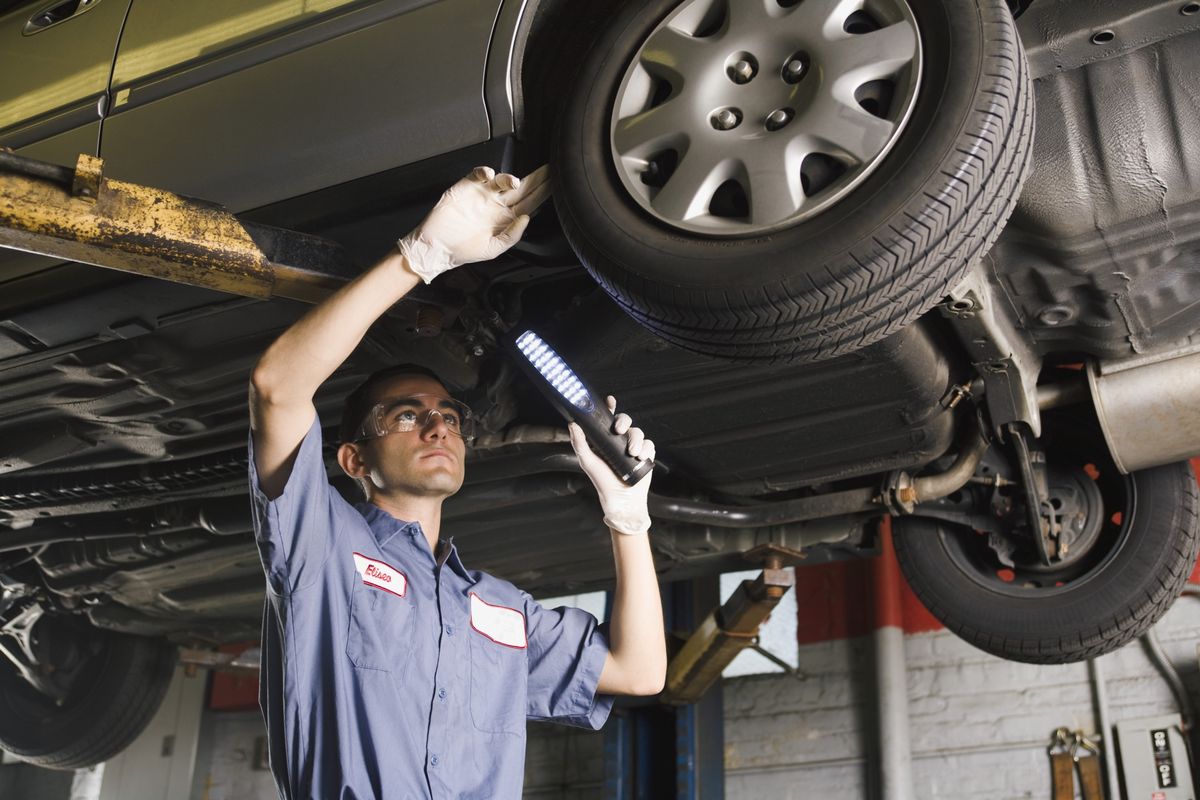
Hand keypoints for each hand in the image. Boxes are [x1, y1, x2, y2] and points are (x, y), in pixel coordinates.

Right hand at [397, 164, 550, 282]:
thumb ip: (512, 235)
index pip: (530, 203)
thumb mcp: (493, 249)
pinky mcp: (466, 186)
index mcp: (506, 219)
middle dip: (536, 178)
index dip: (542, 193)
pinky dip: (485, 171)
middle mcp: (497, 204)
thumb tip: (527, 218)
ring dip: (509, 178)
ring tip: (513, 183)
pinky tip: (489, 175)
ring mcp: (483, 194)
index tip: (555, 184)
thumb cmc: (463, 250)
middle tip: (550, 169)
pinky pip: (479, 174)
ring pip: (502, 180)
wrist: (436, 246)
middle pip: (522, 188)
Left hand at [568, 396, 654, 535]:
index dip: (609, 408)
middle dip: (624, 421)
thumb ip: (579, 443)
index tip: (610, 400)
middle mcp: (619, 442)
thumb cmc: (603, 482)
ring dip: (636, 440)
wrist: (622, 500)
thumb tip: (572, 425)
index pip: (607, 419)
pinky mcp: (645, 455)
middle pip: (625, 421)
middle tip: (620, 430)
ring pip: (638, 432)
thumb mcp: (587, 462)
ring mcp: (632, 447)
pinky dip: (646, 449)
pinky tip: (641, 457)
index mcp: (604, 440)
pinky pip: (649, 444)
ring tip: (632, 453)